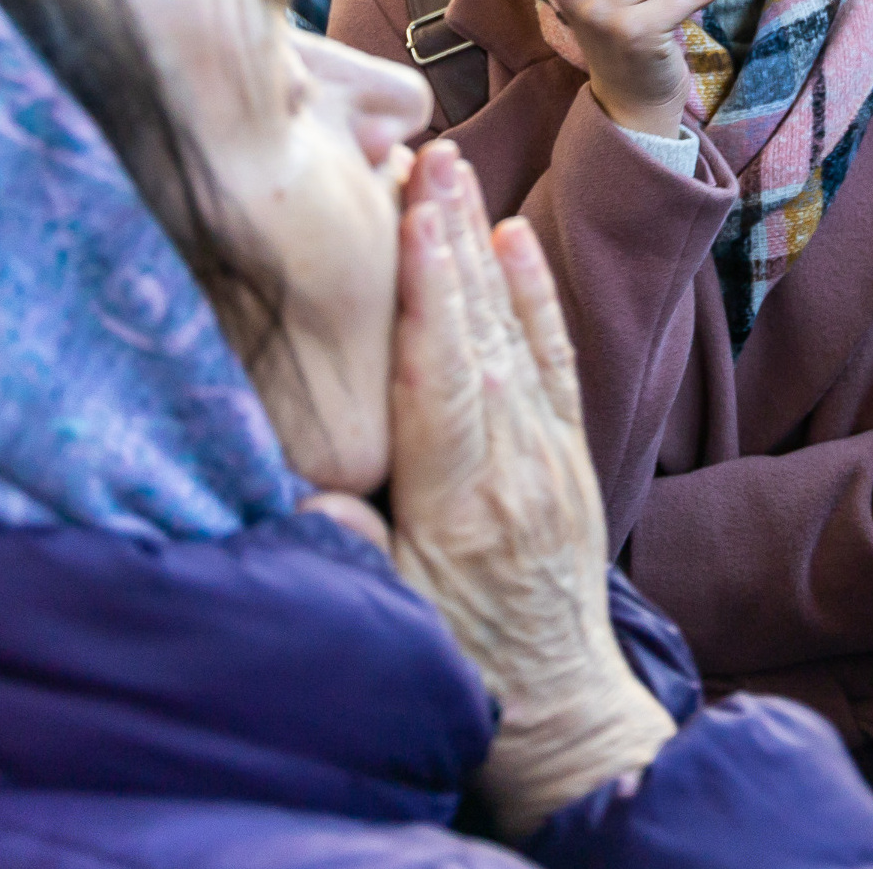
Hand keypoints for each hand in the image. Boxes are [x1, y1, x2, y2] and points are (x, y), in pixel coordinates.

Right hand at [389, 147, 672, 833]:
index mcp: (457, 504)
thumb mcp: (384, 614)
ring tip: (452, 172)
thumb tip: (301, 468)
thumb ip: (346, 539)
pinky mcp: (570, 458)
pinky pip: (554, 360)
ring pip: (512, 333)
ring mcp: (549, 458)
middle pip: (476, 333)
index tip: (410, 211)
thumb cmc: (454, 667)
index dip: (424, 287)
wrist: (558, 716)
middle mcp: (512, 468)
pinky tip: (512, 238)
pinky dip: (534, 295)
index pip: (439, 373)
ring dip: (480, 248)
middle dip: (447, 239)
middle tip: (422, 156)